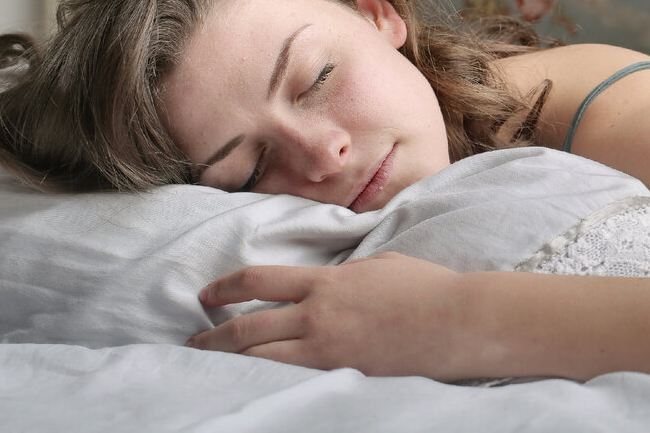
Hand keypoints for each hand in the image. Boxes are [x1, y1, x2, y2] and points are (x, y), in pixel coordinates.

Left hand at [187, 252, 473, 378]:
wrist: (456, 321)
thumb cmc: (426, 288)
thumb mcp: (379, 265)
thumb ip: (345, 275)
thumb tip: (330, 283)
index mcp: (326, 281)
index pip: (259, 281)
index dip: (225, 287)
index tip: (207, 295)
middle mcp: (318, 315)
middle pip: (247, 328)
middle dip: (212, 337)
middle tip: (193, 343)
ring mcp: (328, 350)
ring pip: (261, 359)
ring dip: (230, 363)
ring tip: (210, 368)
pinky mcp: (342, 376)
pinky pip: (291, 380)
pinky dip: (266, 380)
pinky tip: (254, 384)